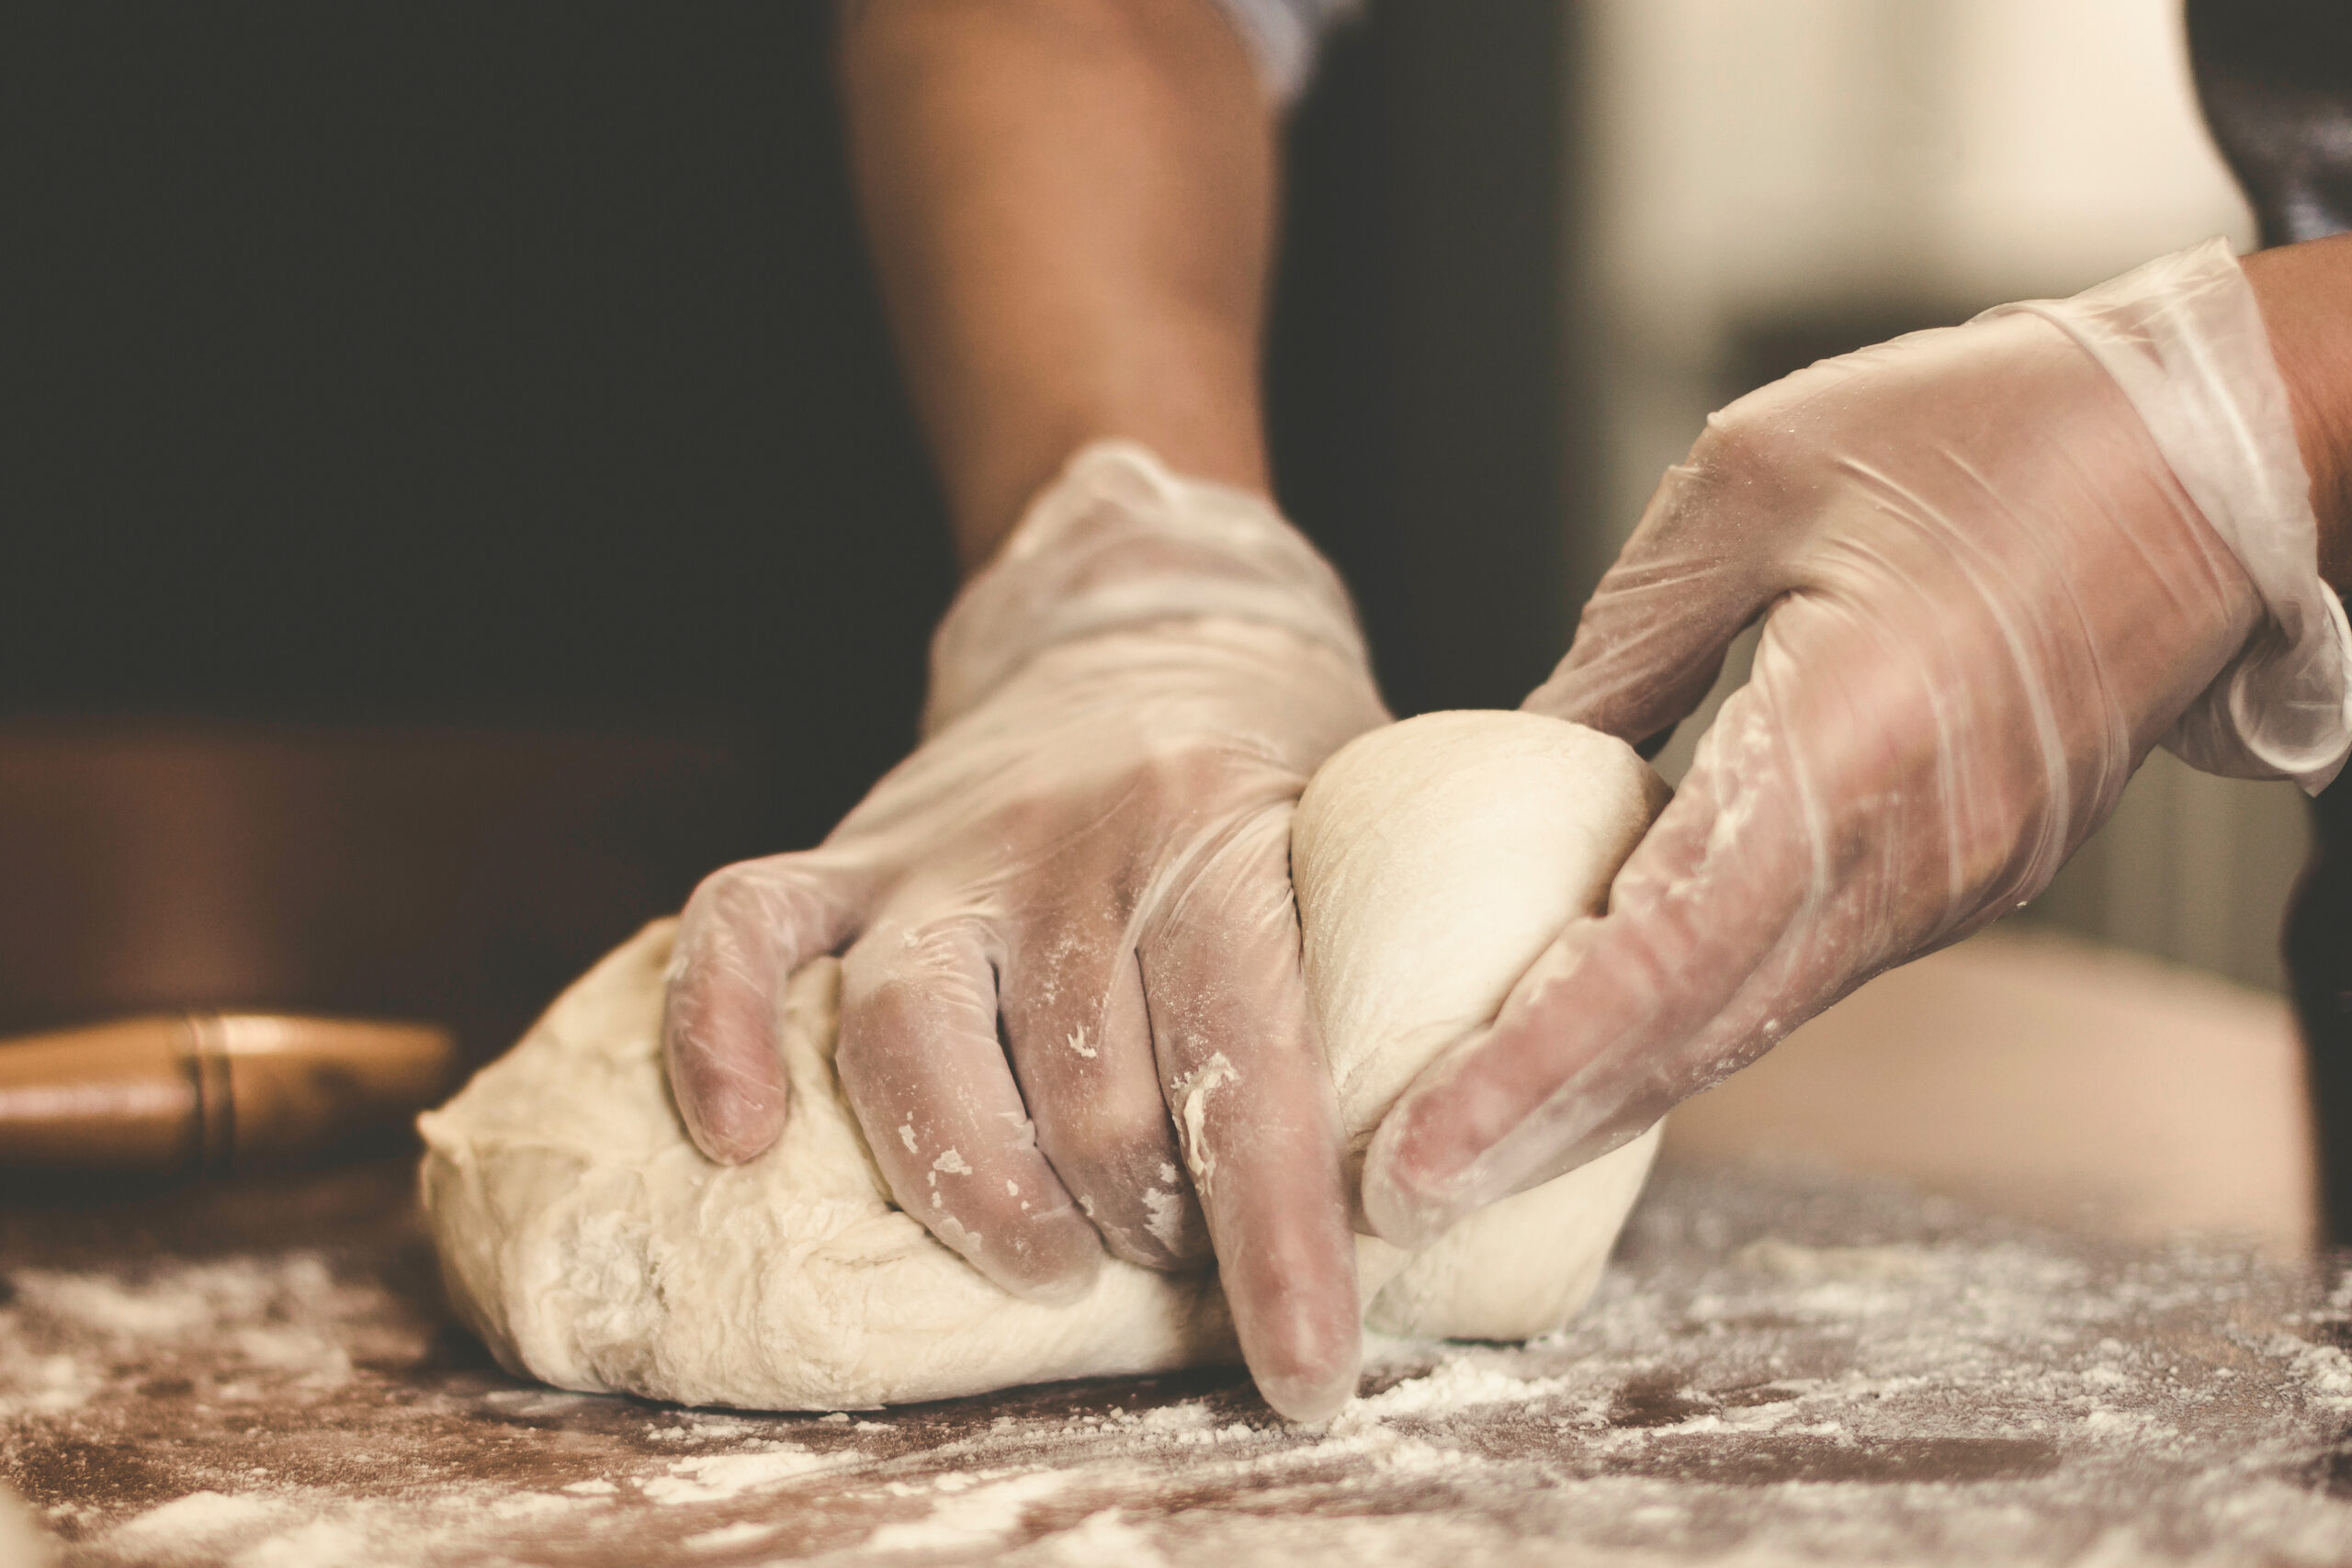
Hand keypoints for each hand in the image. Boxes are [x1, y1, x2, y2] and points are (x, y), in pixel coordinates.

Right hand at [662, 443, 1387, 1420]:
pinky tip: (740, 1137)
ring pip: (913, 1039)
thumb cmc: (1275, 781)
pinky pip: (743, 931)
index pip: (1253, 1061)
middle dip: (1147, 1223)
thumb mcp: (1362, 850)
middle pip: (1086, 1086)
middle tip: (1182, 1263)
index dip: (1280, 1237)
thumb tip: (1435, 1186)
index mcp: (1228, 832)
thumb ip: (1389, 987)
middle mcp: (1075, 841)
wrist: (1149, 626)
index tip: (1304, 1370)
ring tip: (1047, 1265)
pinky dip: (719, 1032)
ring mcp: (944, 848)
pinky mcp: (848, 852)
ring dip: (980, 1190)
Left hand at [1363, 239, 2351, 1247]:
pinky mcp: (1965, 878)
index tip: (1420, 1142)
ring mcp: (1953, 881)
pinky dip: (1683, 1032)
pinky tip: (1593, 1050)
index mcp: (1853, 738)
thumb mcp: (1757, 480)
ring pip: (1748, 1024)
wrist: (2222, 457)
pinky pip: (1799, 978)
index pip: (1663, 952)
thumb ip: (1634, 637)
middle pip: (1696, 1032)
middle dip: (1539, 1127)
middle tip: (1401, 1195)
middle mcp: (1912, 851)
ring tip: (1466, 1149)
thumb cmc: (1996, 430)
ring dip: (1605, 1098)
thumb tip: (1538, 747)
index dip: (1530, 1064)